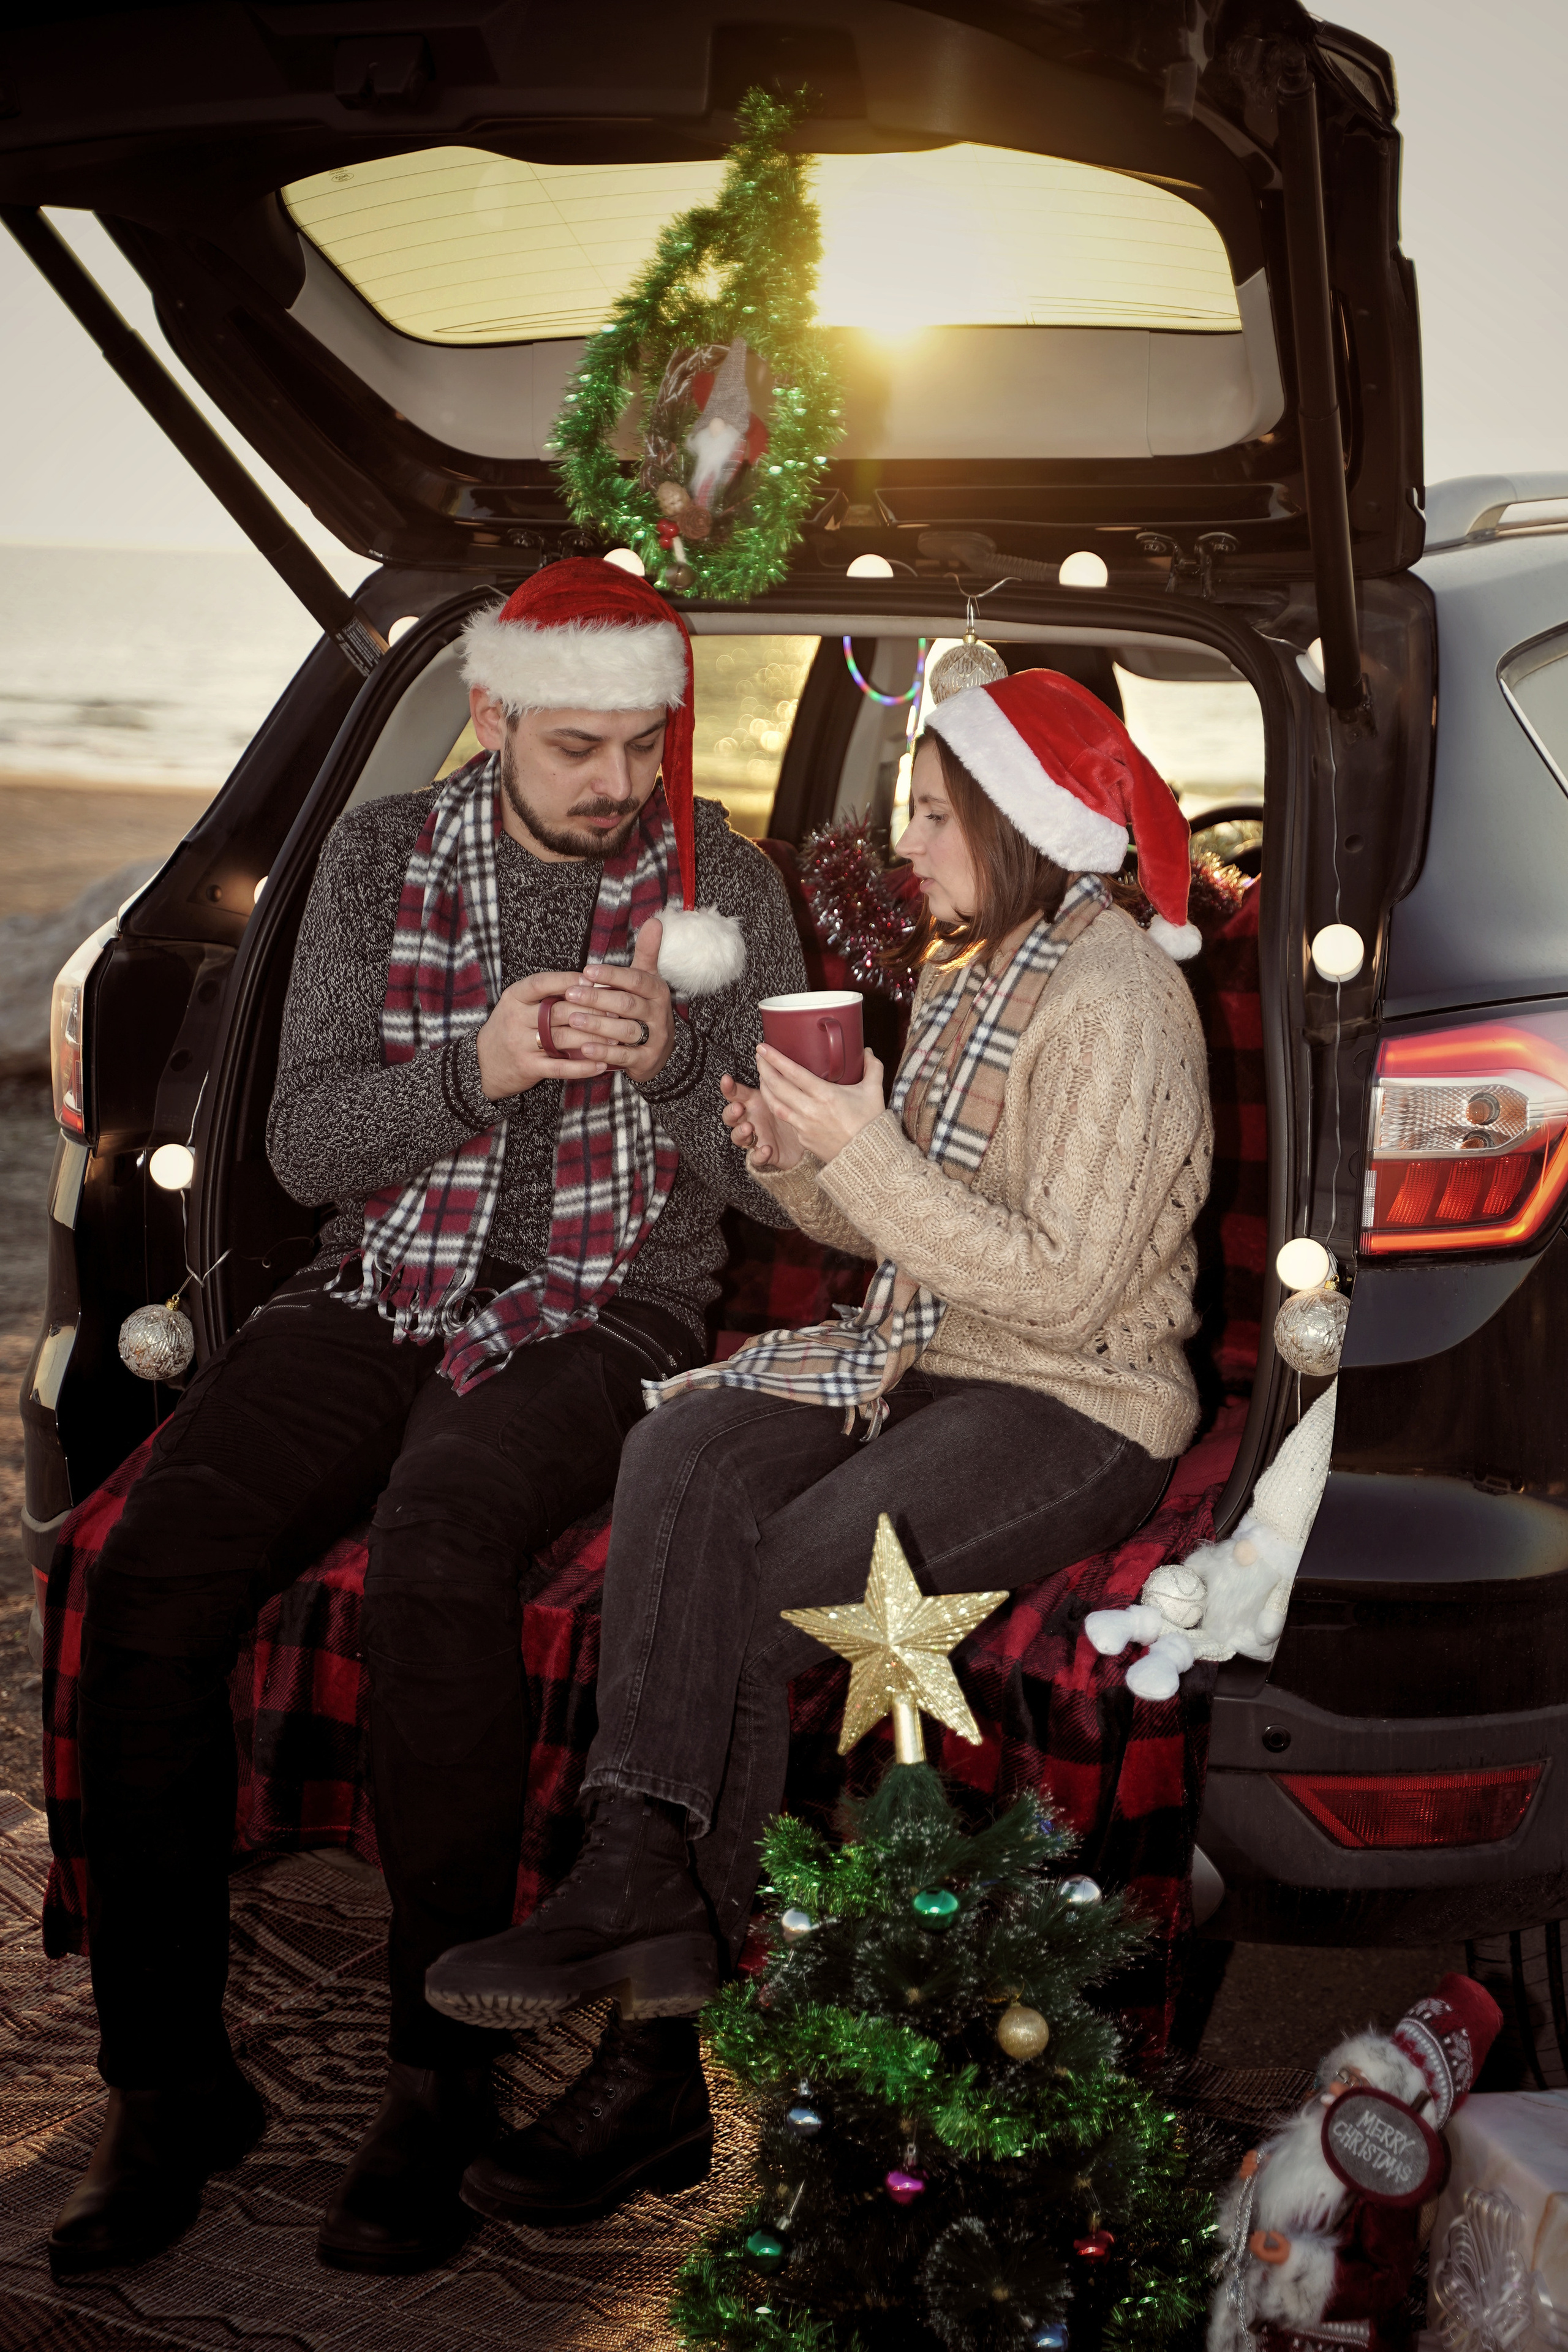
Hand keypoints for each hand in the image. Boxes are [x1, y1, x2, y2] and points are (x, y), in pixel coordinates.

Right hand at [475, 968, 607, 1099]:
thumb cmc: (510, 1029)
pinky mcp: (527, 1067)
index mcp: (514, 998)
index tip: (592, 980)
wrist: (483, 1064)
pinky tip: (601, 1065)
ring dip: (593, 1038)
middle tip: (617, 1011)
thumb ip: (545, 995)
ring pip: (563, 1038)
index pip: (542, 983)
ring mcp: (520, 1044)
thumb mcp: (518, 1005)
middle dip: (591, 1011)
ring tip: (616, 1038)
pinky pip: (560, 1067)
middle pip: (558, 1011)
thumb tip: (588, 983)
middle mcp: (515, 1019)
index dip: (567, 980)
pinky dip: (582, 1067)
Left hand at [554, 915, 675, 1082]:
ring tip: (572, 1020)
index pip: (635, 980)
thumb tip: (654, 920)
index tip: (586, 971)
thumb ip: (646, 952)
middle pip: (627, 1004)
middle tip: (570, 994)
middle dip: (597, 999)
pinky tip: (584, 1048)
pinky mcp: (647, 1060)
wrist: (659, 1051)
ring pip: (625, 1030)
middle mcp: (659, 1014)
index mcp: (657, 991)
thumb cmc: (644, 1008)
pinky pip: (624, 1056)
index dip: (612, 975)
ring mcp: (655, 1038)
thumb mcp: (646, 980)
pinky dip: (604, 1052)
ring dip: (598, 1025)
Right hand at [721, 1072, 802, 1171]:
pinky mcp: (763, 1155)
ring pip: (737, 1137)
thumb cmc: (792, 1113)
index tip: (727, 1079)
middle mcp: (749, 1120)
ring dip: (740, 1132)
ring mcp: (754, 1138)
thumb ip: (776, 1081)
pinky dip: (758, 1154)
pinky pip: (755, 1158)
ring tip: (749, 1128)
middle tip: (738, 1108)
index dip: (728, 1087)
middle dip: (731, 1112)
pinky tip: (766, 1149)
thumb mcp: (785, 1095)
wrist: (804, 1141)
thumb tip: (773, 1057)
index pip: (735, 1094)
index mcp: (753, 1103)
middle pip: (730, 1116)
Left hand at [755, 1046, 885, 1163]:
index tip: (763, 1047)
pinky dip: (778, 1106)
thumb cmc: (870, 1124)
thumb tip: (867, 1051)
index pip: (793, 1072)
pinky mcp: (802, 1138)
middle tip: (760, 1057)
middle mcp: (810, 1110)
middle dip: (764, 1069)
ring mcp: (803, 1126)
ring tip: (763, 1076)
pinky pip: (786, 1119)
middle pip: (777, 1086)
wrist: (867, 1156)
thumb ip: (872, 1068)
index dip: (775, 1059)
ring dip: (765, 1088)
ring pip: (775, 1104)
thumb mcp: (874, 1092)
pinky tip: (776, 1098)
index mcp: (825, 1095)